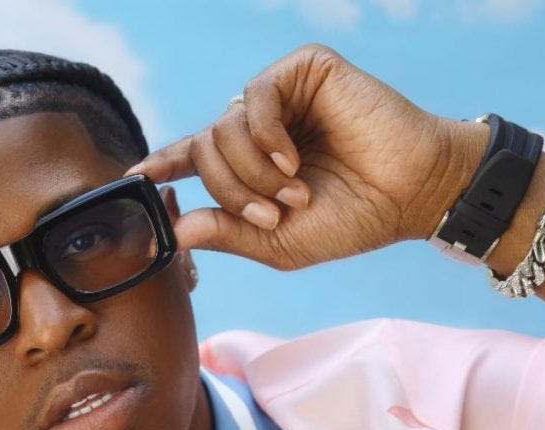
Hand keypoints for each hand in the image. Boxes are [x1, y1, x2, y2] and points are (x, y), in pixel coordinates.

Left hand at [129, 43, 485, 269]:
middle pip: (203, 149)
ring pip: (222, 128)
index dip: (160, 165)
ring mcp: (279, 98)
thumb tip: (177, 228)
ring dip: (251, 172)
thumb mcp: (280, 243)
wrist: (413, 193)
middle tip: (272, 214)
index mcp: (250, 163)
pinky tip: (293, 160)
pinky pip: (252, 98)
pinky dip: (264, 136)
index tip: (131, 179)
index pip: (192, 157)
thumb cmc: (353, 219)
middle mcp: (258, 128)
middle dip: (230, 191)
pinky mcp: (303, 72)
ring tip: (294, 191)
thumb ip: (228, 234)